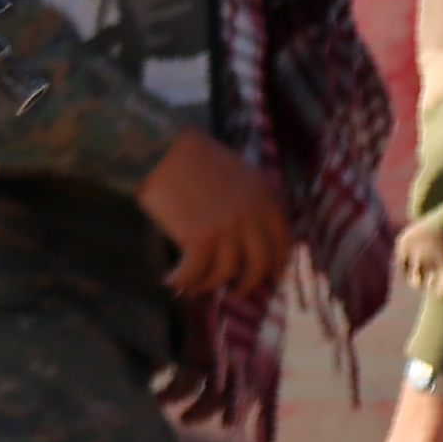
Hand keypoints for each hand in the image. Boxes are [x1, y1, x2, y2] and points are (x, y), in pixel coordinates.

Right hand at [134, 129, 291, 297]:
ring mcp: (225, 228)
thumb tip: (248, 235)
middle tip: (235, 292)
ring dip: (209, 285)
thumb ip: (249, 198)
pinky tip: (171, 280)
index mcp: (263, 195)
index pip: (283, 240)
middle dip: (247, 284)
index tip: (270, 276)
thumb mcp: (236, 170)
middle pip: (258, 264)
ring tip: (196, 287)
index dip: (277, 264)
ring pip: (225, 273)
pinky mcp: (198, 238)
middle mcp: (250, 214)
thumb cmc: (190, 156)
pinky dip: (182, 281)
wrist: (160, 150)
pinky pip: (195, 272)